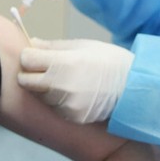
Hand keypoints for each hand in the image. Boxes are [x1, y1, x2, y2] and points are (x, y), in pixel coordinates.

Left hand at [17, 38, 132, 123]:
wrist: (133, 87)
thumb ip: (53, 46)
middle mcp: (60, 86)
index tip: (34, 55)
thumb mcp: (82, 46)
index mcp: (63, 63)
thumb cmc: (109, 61)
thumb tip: (31, 43)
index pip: (27, 60)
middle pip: (26, 81)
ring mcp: (65, 104)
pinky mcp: (70, 116)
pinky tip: (71, 93)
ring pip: (39, 95)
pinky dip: (57, 100)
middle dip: (30, 74)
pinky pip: (53, 107)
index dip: (29, 56)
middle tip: (44, 69)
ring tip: (63, 81)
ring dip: (44, 88)